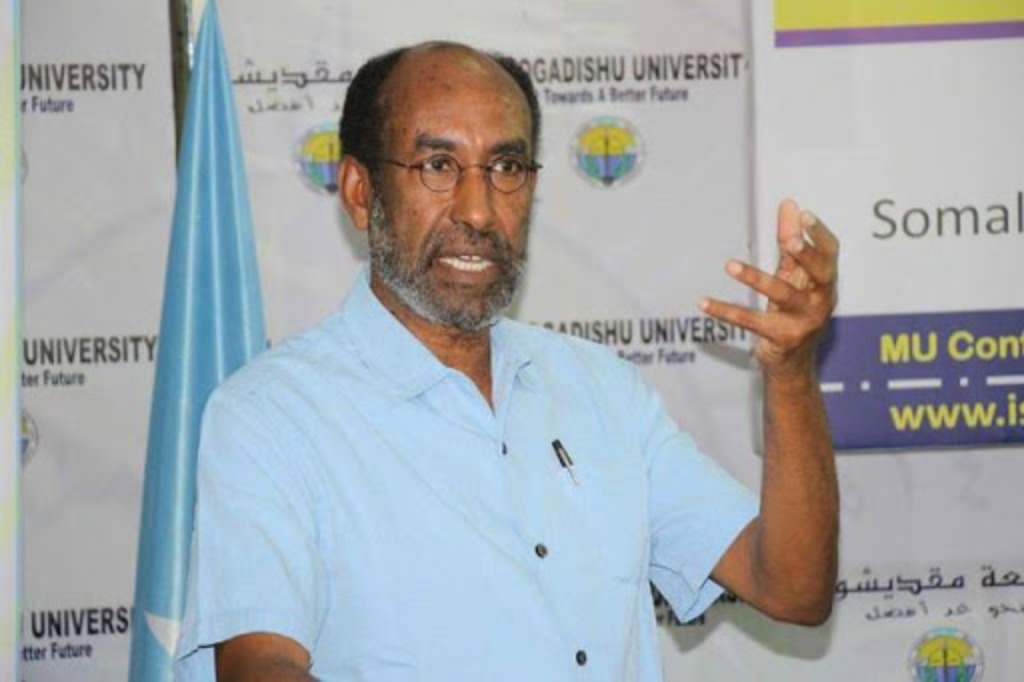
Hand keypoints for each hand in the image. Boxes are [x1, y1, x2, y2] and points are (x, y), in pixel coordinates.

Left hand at [700, 198, 838, 378]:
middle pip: (819, 273)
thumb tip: (789, 205)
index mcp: (825, 281)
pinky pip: (750, 321)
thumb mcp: (793, 276)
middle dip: (806, 256)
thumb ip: (789, 242)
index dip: (820, 235)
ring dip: (755, 278)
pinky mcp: (781, 338)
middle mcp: (820, 300)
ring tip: (729, 265)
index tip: (805, 215)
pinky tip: (703, 302)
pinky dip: (725, 311)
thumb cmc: (794, 311)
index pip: (830, 254)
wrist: (794, 364)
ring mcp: (803, 321)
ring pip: (782, 295)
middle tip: (790, 241)